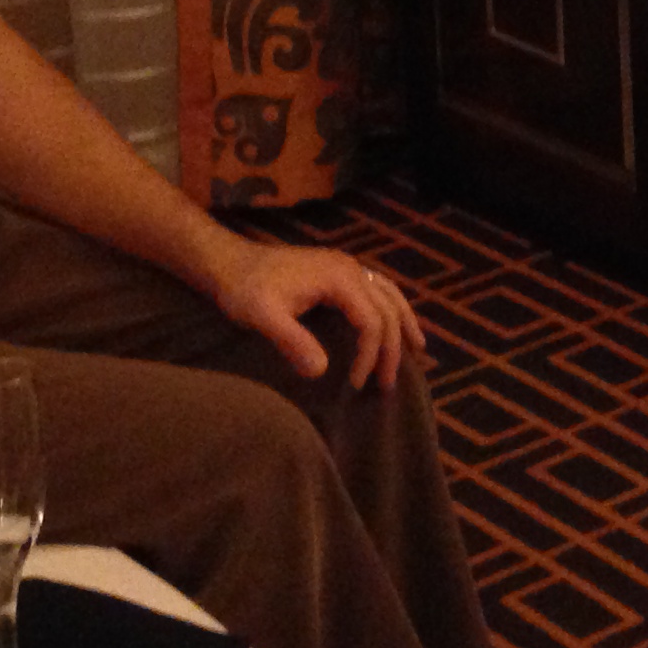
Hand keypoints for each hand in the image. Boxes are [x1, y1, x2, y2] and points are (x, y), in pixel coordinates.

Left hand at [206, 240, 425, 391]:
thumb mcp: (264, 316)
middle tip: (387, 383)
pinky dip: (392, 309)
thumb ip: (293, 342)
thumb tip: (322, 373)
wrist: (229, 262)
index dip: (369, 354)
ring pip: (391, 294)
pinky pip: (379, 290)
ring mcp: (348, 268)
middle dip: (392, 347)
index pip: (371, 320)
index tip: (356, 384)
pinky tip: (393, 321)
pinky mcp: (339, 272)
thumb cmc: (245, 289)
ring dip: (404, 323)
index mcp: (340, 279)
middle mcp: (352, 269)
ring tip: (418, 349)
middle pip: (388, 309)